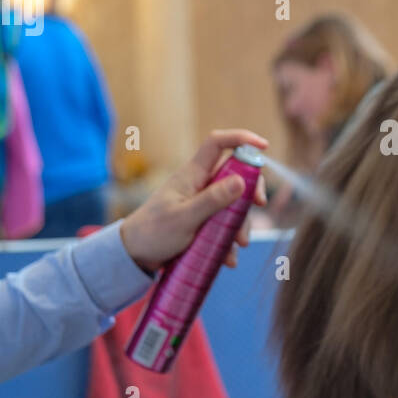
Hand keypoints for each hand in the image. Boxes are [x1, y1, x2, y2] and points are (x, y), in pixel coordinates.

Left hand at [120, 129, 268, 274]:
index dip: (241, 139)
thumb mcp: (184, 218)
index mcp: (193, 175)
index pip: (218, 144)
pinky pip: (225, 226)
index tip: (264, 146)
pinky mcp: (203, 221)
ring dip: (240, 224)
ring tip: (237, 246)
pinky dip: (229, 241)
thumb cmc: (153, 233)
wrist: (134, 256)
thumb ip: (212, 200)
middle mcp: (200, 184)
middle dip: (250, 191)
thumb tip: (241, 181)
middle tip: (260, 204)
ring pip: (234, 204)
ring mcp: (202, 203)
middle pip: (235, 175)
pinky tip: (228, 259)